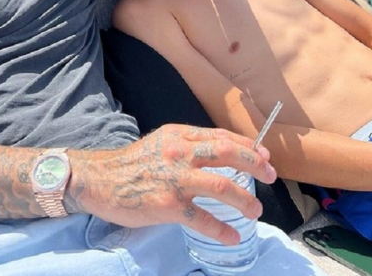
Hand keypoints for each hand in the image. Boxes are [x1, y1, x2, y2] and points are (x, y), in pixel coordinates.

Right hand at [67, 125, 275, 244]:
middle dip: (255, 165)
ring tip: (256, 210)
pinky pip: (203, 219)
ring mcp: (175, 180)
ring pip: (222, 187)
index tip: (264, 156)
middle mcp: (180, 153)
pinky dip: (222, 229)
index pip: (221, 137)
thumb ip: (187, 144)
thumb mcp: (161, 142)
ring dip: (245, 200)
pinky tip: (233, 236)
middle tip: (270, 176)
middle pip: (228, 154)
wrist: (101, 179)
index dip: (248, 146)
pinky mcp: (169, 205)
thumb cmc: (132, 162)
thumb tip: (219, 151)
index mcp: (179, 135)